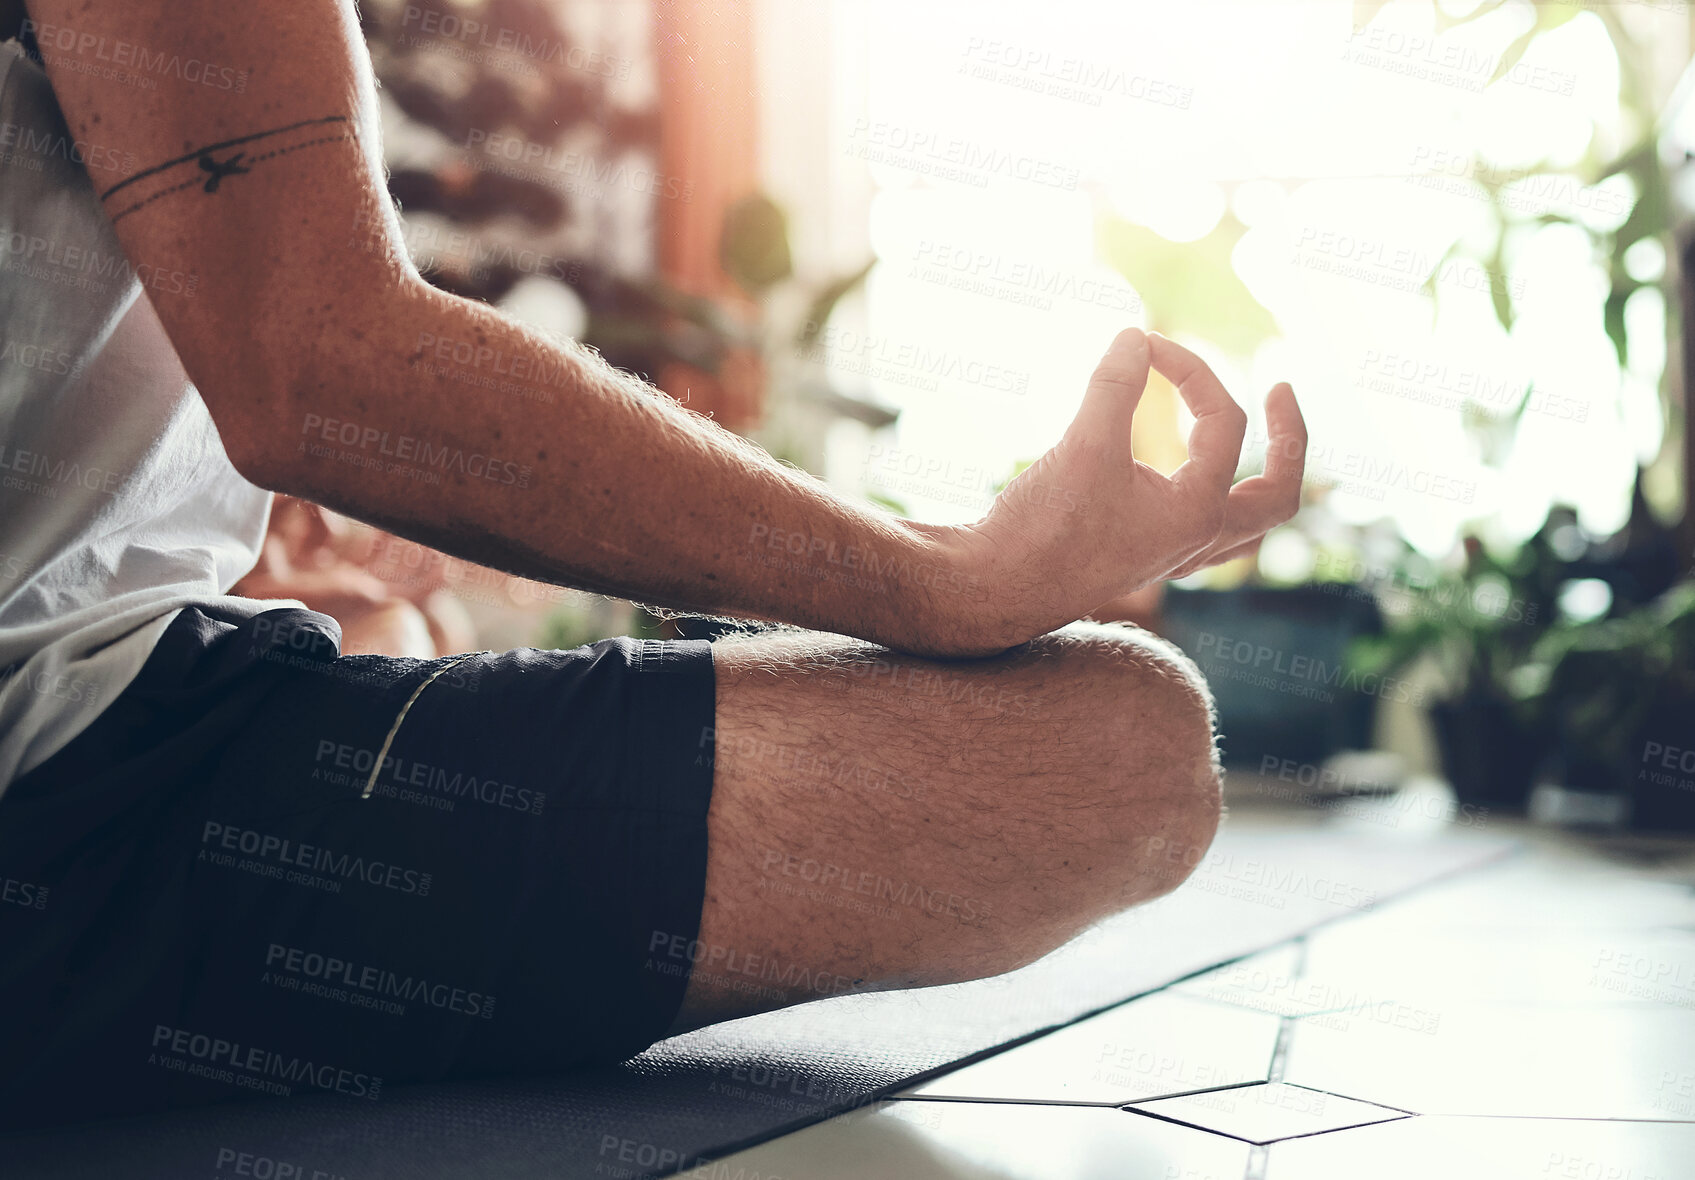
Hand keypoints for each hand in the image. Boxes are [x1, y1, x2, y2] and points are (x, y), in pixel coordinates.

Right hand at [929, 328, 1305, 653]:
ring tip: (1256, 442)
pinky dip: (1214, 504)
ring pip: (1248, 527)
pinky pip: (1205, 540)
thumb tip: (1136, 335)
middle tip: (1279, 389)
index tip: (1146, 344)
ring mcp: (1171, 558)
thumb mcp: (1083, 444)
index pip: (1224, 423)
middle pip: (1278, 495)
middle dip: (1289, 440)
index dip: (1191, 369)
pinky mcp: (1141, 561)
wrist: (994, 589)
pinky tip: (1190, 480)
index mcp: (1197, 514)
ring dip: (1259, 481)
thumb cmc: (1041, 526)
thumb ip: (1115, 385)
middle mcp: (1196, 542)